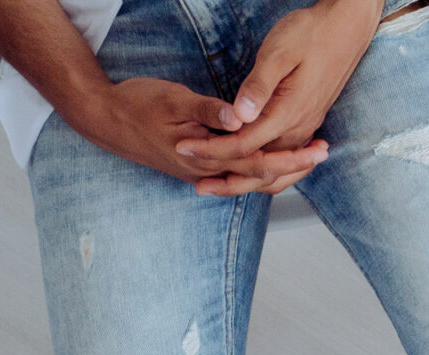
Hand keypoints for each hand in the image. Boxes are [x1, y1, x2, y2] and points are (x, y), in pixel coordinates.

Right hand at [83, 76, 327, 191]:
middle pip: (262, 177)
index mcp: (207, 157)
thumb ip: (208, 110)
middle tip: (323, 151)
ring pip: (251, 179)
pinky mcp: (200, 167)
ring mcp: (204, 172)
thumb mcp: (174, 100)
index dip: (292, 158)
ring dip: (281, 170)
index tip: (317, 148)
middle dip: (295, 166)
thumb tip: (239, 118)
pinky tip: (275, 160)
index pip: (260, 163)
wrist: (105, 119)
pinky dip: (260, 169)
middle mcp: (209, 171)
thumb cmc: (138, 104)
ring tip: (308, 156)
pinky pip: (237, 173)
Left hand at [172, 0, 376, 192]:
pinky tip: (250, 169)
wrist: (346, 30)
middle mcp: (298, 127)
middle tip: (199, 187)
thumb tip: (239, 116)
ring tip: (220, 184)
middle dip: (228, 179)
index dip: (212, 149)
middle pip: (261, 167)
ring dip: (248, 180)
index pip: (244, 143)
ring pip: (276, 170)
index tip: (184, 147)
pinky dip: (266, 171)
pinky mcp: (307, 123)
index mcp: (288, 112)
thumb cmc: (310, 35)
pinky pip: (285, 159)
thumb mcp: (279, 53)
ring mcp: (305, 128)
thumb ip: (259, 87)